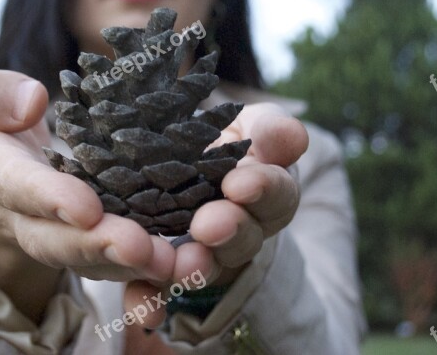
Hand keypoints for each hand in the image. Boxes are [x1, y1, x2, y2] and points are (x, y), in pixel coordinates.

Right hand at [0, 70, 175, 320]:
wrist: (3, 166)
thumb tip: (33, 101)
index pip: (17, 186)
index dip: (49, 199)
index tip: (85, 208)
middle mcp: (23, 217)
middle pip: (58, 240)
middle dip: (98, 246)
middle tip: (139, 249)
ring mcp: (58, 236)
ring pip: (93, 260)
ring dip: (132, 266)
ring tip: (172, 264)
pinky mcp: (92, 241)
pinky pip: (117, 262)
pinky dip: (148, 269)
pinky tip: (185, 266)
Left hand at [124, 103, 308, 327]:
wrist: (174, 156)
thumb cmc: (222, 137)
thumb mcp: (249, 125)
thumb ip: (270, 130)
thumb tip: (294, 135)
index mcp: (267, 194)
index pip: (276, 194)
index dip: (262, 189)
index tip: (239, 182)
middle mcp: (240, 232)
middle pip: (242, 239)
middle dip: (227, 231)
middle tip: (207, 225)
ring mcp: (203, 254)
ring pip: (202, 267)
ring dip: (190, 268)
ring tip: (177, 262)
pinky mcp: (161, 270)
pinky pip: (156, 290)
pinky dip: (149, 301)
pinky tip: (143, 311)